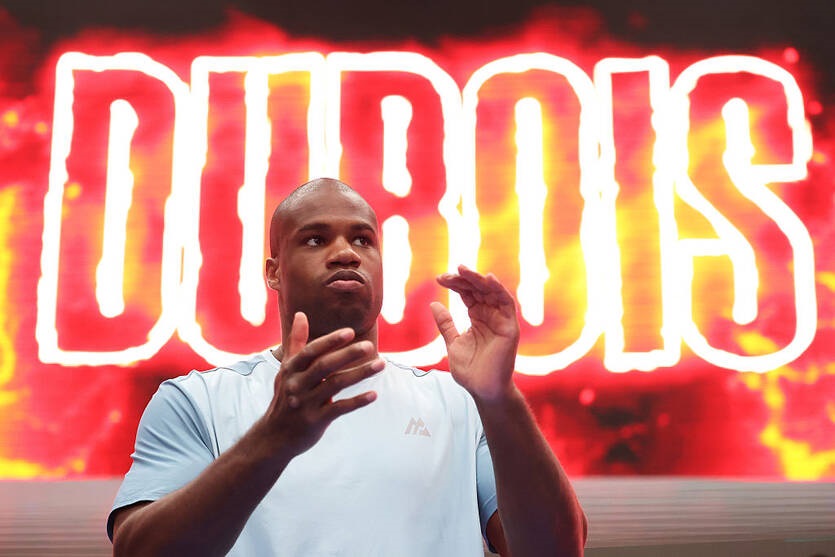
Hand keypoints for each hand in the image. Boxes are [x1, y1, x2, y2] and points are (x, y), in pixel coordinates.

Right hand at [261, 312, 384, 454]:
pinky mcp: (315, 421)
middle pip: (324, 366)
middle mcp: (296, 385)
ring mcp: (306, 404)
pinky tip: (374, 395)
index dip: (330, 341)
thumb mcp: (287, 370)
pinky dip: (357, 401)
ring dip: (360, 374)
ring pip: (335, 385)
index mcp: (291, 370)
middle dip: (348, 354)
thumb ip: (297, 342)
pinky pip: (339, 409)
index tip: (350, 332)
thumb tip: (301, 314)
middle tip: (370, 346)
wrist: (274, 437)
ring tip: (381, 364)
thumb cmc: (285, 397)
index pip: (311, 351)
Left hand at [431, 265, 519, 402]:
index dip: (455, 284)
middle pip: (479, 290)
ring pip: (492, 292)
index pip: (468, 294)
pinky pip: (507, 304)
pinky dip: (499, 289)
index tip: (439, 279)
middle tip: (448, 273)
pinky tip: (488, 278)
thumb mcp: (453, 343)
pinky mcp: (509, 327)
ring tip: (463, 270)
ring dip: (478, 279)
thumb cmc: (470, 370)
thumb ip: (446, 324)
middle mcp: (491, 316)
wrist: (482, 390)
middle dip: (464, 279)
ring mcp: (501, 320)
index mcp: (478, 318)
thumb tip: (433, 304)